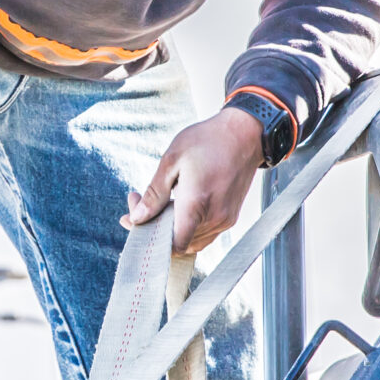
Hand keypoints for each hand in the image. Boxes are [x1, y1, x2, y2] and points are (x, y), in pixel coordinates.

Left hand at [124, 107, 265, 254]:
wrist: (245, 134)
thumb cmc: (209, 141)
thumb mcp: (173, 160)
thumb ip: (154, 194)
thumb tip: (137, 217)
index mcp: (197, 204)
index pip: (173, 245)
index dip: (150, 240)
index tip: (134, 220)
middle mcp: (214, 218)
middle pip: (178, 242)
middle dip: (154, 228)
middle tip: (139, 204)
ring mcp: (225, 220)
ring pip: (191, 240)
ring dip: (171, 227)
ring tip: (160, 202)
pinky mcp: (230, 218)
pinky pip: (204, 234)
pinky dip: (187, 226)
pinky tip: (179, 205)